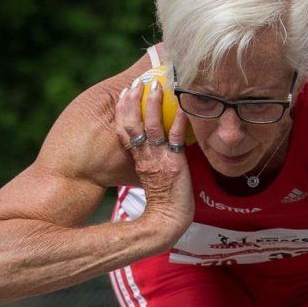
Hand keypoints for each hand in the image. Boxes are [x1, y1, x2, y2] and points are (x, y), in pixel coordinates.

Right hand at [115, 78, 194, 246]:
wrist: (168, 223)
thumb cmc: (164, 205)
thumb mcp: (151, 179)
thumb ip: (150, 163)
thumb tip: (155, 150)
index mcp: (139, 161)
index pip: (125, 131)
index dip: (124, 111)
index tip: (125, 93)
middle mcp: (146, 158)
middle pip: (133, 125)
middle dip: (133, 102)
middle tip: (137, 83)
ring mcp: (160, 160)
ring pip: (151, 128)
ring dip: (153, 105)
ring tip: (156, 86)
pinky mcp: (175, 165)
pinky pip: (176, 139)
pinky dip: (179, 122)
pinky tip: (182, 107)